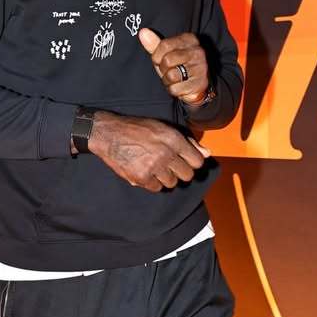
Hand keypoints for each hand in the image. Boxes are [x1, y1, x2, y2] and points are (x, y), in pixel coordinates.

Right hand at [87, 112, 209, 191]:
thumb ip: (187, 141)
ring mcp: (154, 167)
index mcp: (173, 139)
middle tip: (169, 165)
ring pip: (172, 183)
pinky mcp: (141, 177)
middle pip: (187, 175)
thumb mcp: (163, 128)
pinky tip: (145, 172)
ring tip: (155, 167)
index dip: (193, 162)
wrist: (108, 134)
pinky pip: (157, 188)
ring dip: (165, 178)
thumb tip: (207, 153)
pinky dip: (152, 183)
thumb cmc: (137, 129)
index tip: (185, 161)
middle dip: (180, 172)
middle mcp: (166, 153)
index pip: (198, 161)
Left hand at [138, 27, 209, 105]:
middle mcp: (198, 52)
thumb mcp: (165, 54)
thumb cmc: (178, 67)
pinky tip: (181, 86)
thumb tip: (143, 32)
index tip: (160, 60)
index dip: (157, 56)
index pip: (165, 45)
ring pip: (171, 75)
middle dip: (163, 69)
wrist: (195, 85)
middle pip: (167, 60)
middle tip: (170, 70)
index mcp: (189, 39)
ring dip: (168, 80)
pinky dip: (174, 90)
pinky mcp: (200, 84)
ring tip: (175, 79)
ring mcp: (201, 68)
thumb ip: (154, 44)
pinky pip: (176, 88)